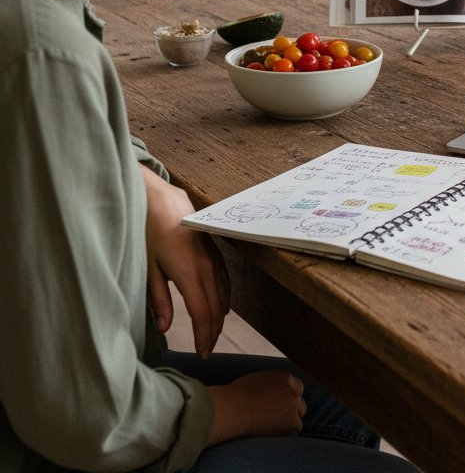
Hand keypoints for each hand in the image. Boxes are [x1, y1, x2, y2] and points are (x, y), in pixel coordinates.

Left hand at [140, 165, 229, 357]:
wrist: (161, 199)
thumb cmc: (149, 232)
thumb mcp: (149, 268)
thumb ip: (159, 299)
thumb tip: (165, 328)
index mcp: (190, 273)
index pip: (203, 313)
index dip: (204, 336)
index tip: (202, 354)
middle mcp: (207, 266)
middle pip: (216, 307)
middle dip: (213, 331)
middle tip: (206, 351)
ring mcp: (214, 257)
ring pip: (223, 294)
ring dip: (219, 317)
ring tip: (212, 335)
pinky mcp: (214, 250)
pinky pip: (225, 280)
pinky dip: (224, 298)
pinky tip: (220, 307)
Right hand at [207, 370, 305, 444]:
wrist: (233, 409)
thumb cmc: (237, 396)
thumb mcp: (258, 380)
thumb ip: (273, 384)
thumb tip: (275, 392)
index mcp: (285, 377)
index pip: (297, 388)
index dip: (290, 398)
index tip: (282, 406)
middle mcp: (293, 390)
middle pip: (300, 403)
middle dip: (291, 411)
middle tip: (277, 420)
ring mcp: (294, 406)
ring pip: (298, 419)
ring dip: (288, 424)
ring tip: (271, 428)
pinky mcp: (292, 423)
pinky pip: (294, 432)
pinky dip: (285, 435)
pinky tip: (272, 435)